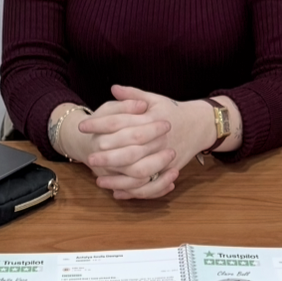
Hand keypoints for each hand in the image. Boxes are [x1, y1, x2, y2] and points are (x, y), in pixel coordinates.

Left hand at [78, 85, 216, 200]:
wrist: (198, 125)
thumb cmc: (172, 111)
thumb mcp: (154, 98)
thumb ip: (133, 94)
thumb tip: (112, 88)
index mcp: (151, 119)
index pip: (121, 121)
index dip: (100, 123)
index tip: (83, 126)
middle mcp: (158, 140)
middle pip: (130, 150)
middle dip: (107, 156)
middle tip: (89, 157)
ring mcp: (165, 157)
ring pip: (140, 172)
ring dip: (118, 178)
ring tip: (99, 179)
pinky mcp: (168, 171)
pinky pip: (150, 186)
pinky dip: (133, 191)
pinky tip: (117, 192)